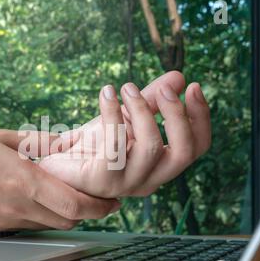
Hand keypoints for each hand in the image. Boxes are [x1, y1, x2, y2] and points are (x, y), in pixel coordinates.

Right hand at [0, 130, 119, 231]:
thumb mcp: (0, 137)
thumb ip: (37, 142)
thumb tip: (63, 143)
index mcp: (22, 181)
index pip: (74, 205)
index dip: (99, 207)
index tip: (113, 202)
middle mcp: (17, 207)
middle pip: (68, 220)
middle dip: (90, 212)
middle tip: (100, 200)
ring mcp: (5, 220)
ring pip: (50, 225)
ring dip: (67, 214)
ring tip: (73, 196)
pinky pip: (30, 225)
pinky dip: (44, 216)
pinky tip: (40, 199)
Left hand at [39, 72, 210, 197]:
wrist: (58, 160)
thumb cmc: (94, 142)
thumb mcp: (127, 116)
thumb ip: (152, 100)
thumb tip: (179, 77)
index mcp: (160, 166)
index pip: (196, 148)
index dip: (201, 118)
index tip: (194, 86)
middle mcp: (149, 179)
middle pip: (183, 152)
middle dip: (177, 115)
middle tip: (164, 90)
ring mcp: (126, 183)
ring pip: (151, 147)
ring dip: (141, 110)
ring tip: (126, 87)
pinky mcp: (101, 180)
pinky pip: (116, 145)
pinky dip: (113, 113)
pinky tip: (106, 93)